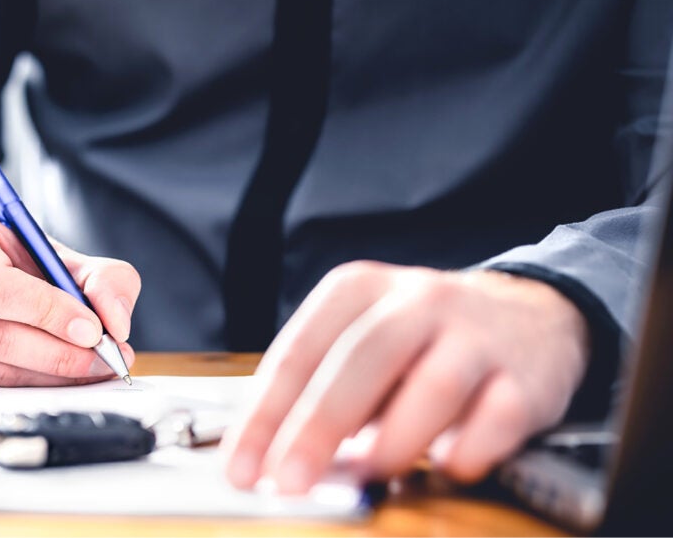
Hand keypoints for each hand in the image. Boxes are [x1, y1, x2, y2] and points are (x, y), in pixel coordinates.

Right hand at [0, 205, 138, 385]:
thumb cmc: (10, 257)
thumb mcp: (56, 251)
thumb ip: (101, 278)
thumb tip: (116, 323)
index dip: (47, 313)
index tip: (94, 330)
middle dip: (57, 354)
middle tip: (103, 360)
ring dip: (47, 376)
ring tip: (90, 369)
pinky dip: (25, 387)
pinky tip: (56, 378)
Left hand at [222, 261, 589, 492]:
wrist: (529, 316)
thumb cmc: (421, 342)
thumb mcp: (361, 340)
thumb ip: (319, 389)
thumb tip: (273, 458)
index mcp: (360, 289)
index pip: (301, 350)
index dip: (265, 414)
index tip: (241, 466)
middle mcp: (419, 301)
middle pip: (361, 359)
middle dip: (318, 427)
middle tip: (289, 482)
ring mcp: (477, 336)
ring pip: (433, 387)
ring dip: (393, 442)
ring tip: (369, 473)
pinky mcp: (527, 379)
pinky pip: (495, 421)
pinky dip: (466, 452)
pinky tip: (445, 465)